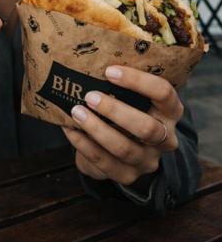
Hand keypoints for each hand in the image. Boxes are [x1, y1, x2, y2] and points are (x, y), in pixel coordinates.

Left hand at [62, 65, 182, 186]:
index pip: (164, 93)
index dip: (137, 81)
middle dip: (114, 111)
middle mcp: (166, 139)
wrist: (127, 154)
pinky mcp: (128, 176)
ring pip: (123, 148)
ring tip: (76, 112)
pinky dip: (83, 144)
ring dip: (96, 129)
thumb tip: (91, 65)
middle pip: (146, 127)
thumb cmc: (128, 114)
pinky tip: (70, 130)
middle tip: (90, 96)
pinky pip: (103, 162)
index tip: (109, 71)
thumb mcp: (135, 101)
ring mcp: (147, 161)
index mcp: (171, 112)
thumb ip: (123, 88)